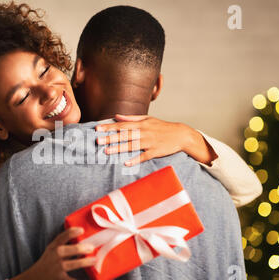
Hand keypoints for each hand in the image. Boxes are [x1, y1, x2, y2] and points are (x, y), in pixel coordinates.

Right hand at [12, 227, 96, 279]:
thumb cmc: (45, 264)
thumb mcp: (50, 252)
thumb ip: (62, 245)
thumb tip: (82, 241)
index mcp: (53, 248)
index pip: (61, 237)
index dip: (71, 232)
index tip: (81, 230)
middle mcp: (54, 257)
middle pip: (66, 250)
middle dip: (80, 248)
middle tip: (91, 247)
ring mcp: (57, 270)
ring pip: (72, 265)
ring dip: (84, 262)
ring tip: (94, 260)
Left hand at [95, 114, 216, 165]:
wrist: (180, 134)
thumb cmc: (162, 126)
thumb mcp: (147, 119)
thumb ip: (131, 118)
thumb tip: (116, 116)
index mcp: (141, 124)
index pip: (121, 125)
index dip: (109, 127)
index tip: (97, 129)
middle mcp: (144, 132)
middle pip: (124, 135)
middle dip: (110, 138)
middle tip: (97, 141)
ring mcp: (149, 142)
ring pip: (132, 145)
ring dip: (119, 148)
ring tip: (106, 152)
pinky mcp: (155, 152)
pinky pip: (144, 156)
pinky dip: (135, 159)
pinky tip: (126, 163)